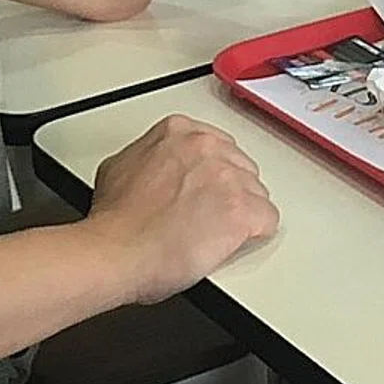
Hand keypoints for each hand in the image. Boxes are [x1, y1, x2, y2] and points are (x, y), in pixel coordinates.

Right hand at [86, 114, 279, 304]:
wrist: (115, 252)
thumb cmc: (114, 223)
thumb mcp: (120, 166)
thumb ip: (149, 156)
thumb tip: (157, 166)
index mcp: (178, 131)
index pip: (218, 146)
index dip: (213, 174)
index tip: (205, 188)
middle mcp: (206, 147)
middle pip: (241, 167)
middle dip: (229, 191)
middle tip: (208, 214)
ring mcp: (227, 178)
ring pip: (257, 192)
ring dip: (242, 212)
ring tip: (215, 232)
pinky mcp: (242, 211)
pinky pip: (268, 219)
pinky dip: (255, 233)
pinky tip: (233, 241)